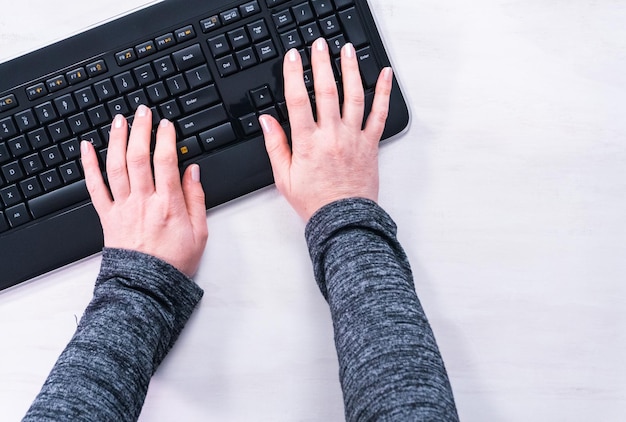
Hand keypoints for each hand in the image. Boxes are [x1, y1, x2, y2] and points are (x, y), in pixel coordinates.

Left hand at [81, 105, 207, 276]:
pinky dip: (88, 165)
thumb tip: (193, 171)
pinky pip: (95, 187)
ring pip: (116, 166)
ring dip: (117, 139)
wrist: (148, 286)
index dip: (165, 138)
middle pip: (139, 157)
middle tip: (143, 111)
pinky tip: (87, 148)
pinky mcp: (107, 215)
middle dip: (141, 129)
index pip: (166, 161)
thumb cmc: (174, 261)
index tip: (167, 124)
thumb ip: (196, 198)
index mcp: (168, 204)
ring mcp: (123, 207)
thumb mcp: (200, 231)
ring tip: (119, 120)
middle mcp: (143, 201)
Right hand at [260, 38, 392, 221]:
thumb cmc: (314, 201)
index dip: (293, 74)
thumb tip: (266, 121)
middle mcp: (331, 136)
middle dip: (322, 63)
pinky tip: (384, 75)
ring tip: (346, 50)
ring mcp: (354, 138)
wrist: (342, 220)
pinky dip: (383, 93)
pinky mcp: (371, 144)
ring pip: (353, 96)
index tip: (292, 57)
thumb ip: (275, 145)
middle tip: (319, 44)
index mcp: (307, 143)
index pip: (298, 100)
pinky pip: (380, 114)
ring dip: (350, 69)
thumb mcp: (283, 177)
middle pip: (327, 91)